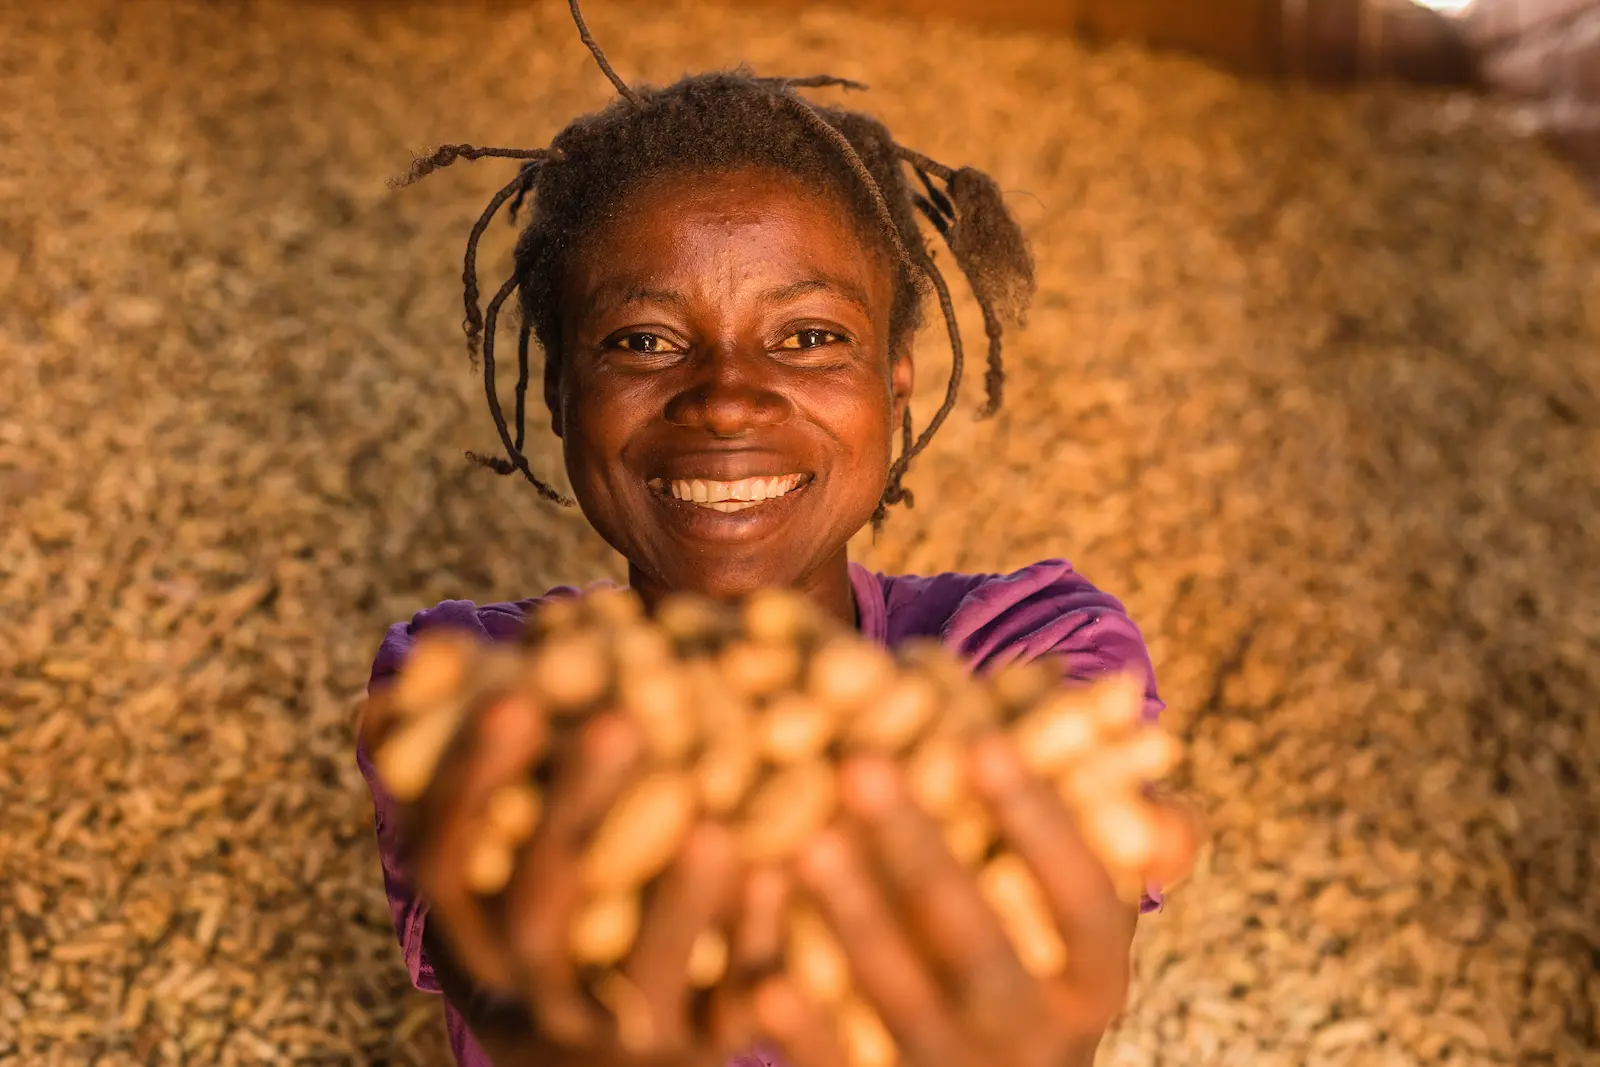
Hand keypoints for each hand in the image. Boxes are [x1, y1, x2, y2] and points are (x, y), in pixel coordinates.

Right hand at [361, 690, 772, 1066]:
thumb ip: (489, 748)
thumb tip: (436, 652)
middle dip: (575, 811)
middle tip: (620, 721)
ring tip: (715, 815)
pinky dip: (750, 940)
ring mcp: (611, 1026)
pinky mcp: (696, 1044)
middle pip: (539, 908)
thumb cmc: (558, 891)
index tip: (512, 692)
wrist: (602, 1050)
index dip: (471, 776)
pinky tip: (783, 871)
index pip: (444, 849)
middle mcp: (530, 980)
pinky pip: (723, 1009)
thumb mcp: (508, 833)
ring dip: (675, 895)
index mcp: (473, 918)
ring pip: (632, 974)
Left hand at [753, 735, 1199, 1066]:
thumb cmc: (1033, 956)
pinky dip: (806, 1032)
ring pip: (908, 1014)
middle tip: (861, 767)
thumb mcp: (1078, 906)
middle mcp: (1038, 1043)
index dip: (1037, 824)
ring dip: (857, 927)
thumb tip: (1124, 694)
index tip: (981, 741)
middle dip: (923, 859)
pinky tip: (767, 975)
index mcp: (1096, 983)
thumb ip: (1104, 812)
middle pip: (984, 955)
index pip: (1081, 902)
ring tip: (806, 845)